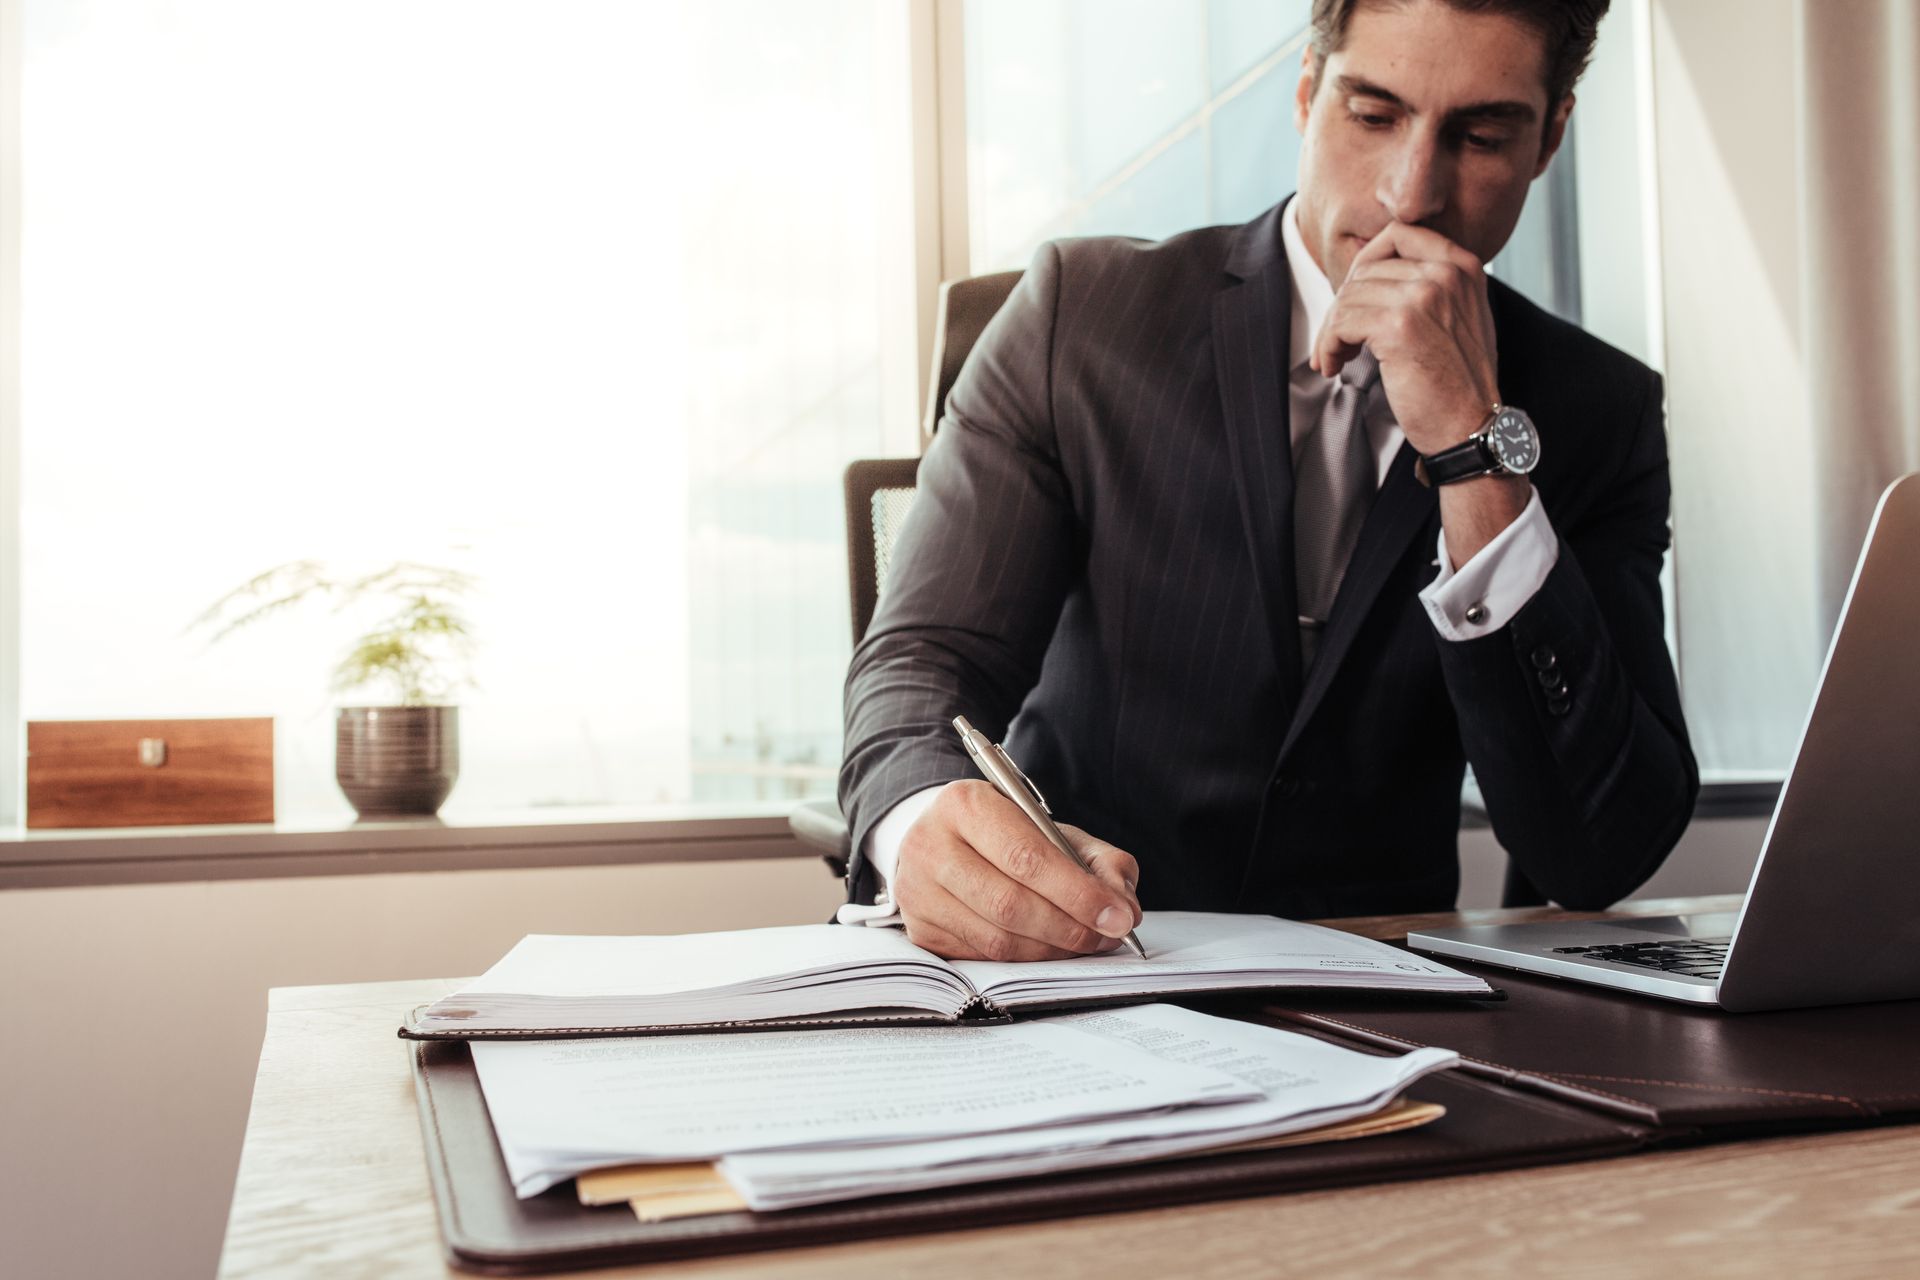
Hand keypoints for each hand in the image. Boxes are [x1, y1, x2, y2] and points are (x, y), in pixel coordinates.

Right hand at [890, 779, 1142, 961]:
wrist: (940, 838)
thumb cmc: (1002, 833)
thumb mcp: (1050, 828)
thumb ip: (1096, 859)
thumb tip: (1123, 907)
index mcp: (965, 805)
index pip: (1026, 857)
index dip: (1077, 893)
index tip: (1118, 916)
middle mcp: (931, 846)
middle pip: (1010, 904)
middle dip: (1070, 927)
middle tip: (1108, 936)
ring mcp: (918, 892)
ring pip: (997, 939)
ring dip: (1052, 949)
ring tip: (1085, 942)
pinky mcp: (919, 929)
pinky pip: (982, 957)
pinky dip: (1026, 959)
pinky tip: (1050, 948)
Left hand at [1309, 221, 1500, 455]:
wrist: (1471, 425)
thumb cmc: (1459, 380)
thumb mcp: (1459, 316)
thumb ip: (1430, 285)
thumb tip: (1371, 272)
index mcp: (1462, 265)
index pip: (1399, 233)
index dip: (1365, 262)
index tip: (1353, 295)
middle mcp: (1446, 273)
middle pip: (1367, 269)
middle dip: (1343, 305)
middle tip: (1336, 339)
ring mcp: (1423, 296)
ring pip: (1349, 297)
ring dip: (1332, 331)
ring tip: (1335, 357)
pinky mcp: (1398, 326)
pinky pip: (1341, 323)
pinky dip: (1328, 345)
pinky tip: (1334, 366)